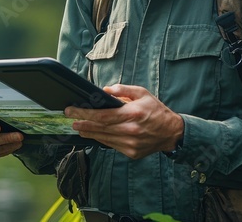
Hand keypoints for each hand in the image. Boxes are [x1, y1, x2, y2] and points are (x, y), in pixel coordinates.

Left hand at [65, 84, 183, 159]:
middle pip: (100, 127)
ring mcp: (130, 144)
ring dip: (89, 132)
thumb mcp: (143, 93)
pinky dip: (101, 139)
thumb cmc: (156, 111)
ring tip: (79, 127)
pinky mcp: (131, 152)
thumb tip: (105, 89)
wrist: (171, 132)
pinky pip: (111, 145)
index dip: (85, 113)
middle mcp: (130, 130)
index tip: (72, 110)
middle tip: (71, 119)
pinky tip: (94, 134)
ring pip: (103, 138)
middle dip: (82, 123)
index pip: (102, 115)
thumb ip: (123, 90)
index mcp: (133, 114)